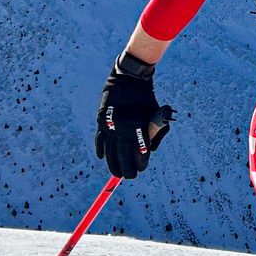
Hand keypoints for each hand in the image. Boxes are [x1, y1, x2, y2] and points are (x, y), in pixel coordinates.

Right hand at [94, 54, 173, 177]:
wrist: (129, 79)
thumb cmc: (146, 99)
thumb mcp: (155, 115)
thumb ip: (153, 134)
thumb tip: (150, 152)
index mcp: (139, 126)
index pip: (139, 152)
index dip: (141, 163)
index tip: (142, 168)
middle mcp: (123, 127)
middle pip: (123, 156)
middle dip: (127, 169)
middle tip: (130, 176)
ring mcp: (110, 124)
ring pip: (110, 152)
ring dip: (113, 165)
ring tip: (117, 173)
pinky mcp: (101, 121)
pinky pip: (100, 140)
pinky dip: (101, 150)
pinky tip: (102, 158)